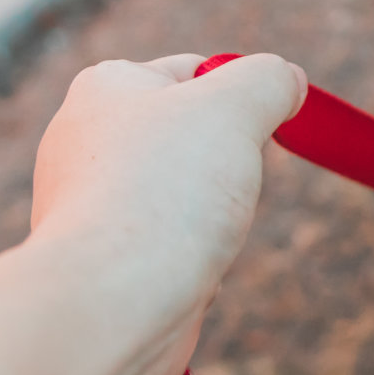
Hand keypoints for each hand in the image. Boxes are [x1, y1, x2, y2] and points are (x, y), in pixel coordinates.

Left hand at [29, 53, 306, 374]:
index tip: (265, 123)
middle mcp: (86, 141)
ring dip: (217, 218)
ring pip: (189, 197)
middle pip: (194, 137)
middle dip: (230, 165)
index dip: (241, 94)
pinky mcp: (103, 262)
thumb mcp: (236, 106)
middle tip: (229, 181)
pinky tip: (187, 274)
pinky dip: (194, 263)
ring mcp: (90, 205)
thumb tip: (287, 80)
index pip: (194, 70)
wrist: (112, 304)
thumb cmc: (165, 193)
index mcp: (106, 88)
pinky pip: (172, 250)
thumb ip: (268, 80)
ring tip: (203, 234)